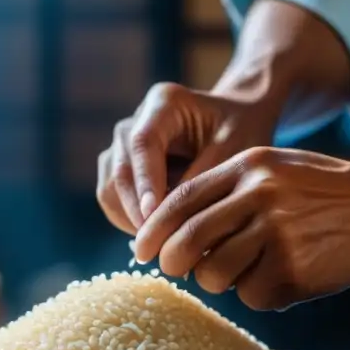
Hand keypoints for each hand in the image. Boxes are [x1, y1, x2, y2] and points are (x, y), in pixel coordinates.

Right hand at [96, 82, 278, 234]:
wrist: (236, 121)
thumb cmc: (241, 129)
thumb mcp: (235, 148)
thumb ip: (203, 177)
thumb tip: (171, 218)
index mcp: (163, 103)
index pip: (142, 144)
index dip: (145, 182)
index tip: (153, 216)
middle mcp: (134, 122)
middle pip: (119, 170)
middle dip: (136, 211)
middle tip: (162, 246)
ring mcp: (122, 145)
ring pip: (109, 188)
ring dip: (130, 219)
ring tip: (166, 241)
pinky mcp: (120, 167)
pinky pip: (113, 199)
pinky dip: (130, 220)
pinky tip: (160, 233)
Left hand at [131, 147, 349, 310]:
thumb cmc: (315, 190)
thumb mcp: (269, 167)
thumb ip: (223, 190)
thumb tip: (168, 233)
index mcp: (246, 169)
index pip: (181, 201)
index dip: (154, 229)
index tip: (140, 250)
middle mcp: (258, 197)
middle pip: (187, 242)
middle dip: (174, 262)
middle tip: (179, 269)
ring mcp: (276, 235)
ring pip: (214, 274)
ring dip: (220, 280)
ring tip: (245, 268)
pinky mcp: (292, 270)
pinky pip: (250, 296)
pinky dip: (257, 293)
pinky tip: (280, 277)